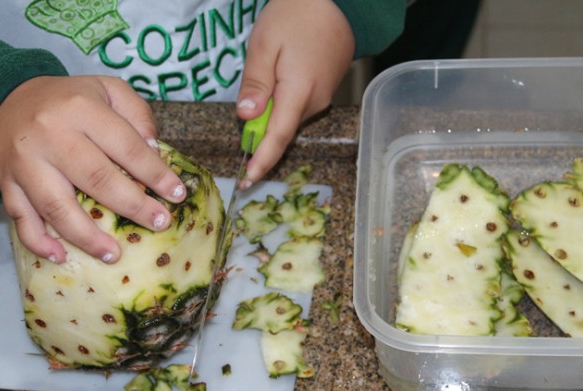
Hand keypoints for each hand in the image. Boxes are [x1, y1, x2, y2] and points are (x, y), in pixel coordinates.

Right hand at [0, 75, 185, 263]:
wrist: (3, 101)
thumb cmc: (68, 101)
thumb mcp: (107, 90)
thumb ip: (137, 114)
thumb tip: (154, 151)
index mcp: (81, 110)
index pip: (126, 146)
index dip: (155, 174)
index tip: (177, 195)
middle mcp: (51, 135)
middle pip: (96, 178)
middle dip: (133, 206)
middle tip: (160, 224)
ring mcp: (25, 162)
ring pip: (56, 206)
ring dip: (87, 236)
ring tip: (114, 255)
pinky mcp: (7, 182)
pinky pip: (21, 216)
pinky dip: (38, 241)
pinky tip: (60, 256)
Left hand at [235, 0, 354, 186]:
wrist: (338, 2)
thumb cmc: (298, 15)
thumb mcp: (265, 44)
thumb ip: (255, 84)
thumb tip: (246, 118)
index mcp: (298, 93)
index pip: (277, 138)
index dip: (262, 161)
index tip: (248, 179)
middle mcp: (314, 103)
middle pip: (280, 129)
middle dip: (258, 131)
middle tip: (244, 112)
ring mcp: (321, 98)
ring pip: (287, 117)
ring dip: (269, 113)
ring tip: (264, 79)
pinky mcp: (323, 91)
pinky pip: (296, 106)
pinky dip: (281, 104)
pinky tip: (276, 80)